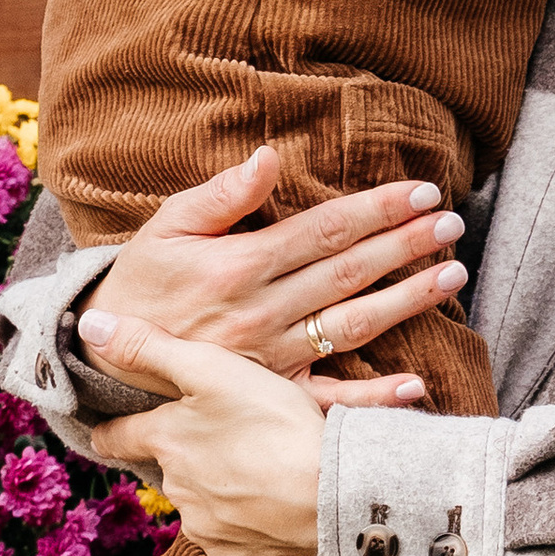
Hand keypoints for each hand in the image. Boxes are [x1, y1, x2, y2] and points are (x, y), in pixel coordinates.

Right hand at [76, 148, 458, 397]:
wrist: (102, 357)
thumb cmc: (142, 281)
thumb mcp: (167, 226)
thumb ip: (221, 195)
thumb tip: (269, 156)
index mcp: (239, 265)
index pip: (324, 230)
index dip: (376, 209)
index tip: (422, 192)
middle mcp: (260, 312)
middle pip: (348, 272)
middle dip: (405, 244)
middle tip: (451, 223)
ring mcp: (269, 358)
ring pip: (351, 327)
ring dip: (407, 302)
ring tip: (452, 275)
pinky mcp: (270, 395)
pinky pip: (327, 399)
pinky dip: (373, 397)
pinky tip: (417, 384)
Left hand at [91, 337, 326, 555]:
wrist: (330, 496)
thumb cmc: (274, 425)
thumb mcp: (212, 369)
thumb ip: (149, 348)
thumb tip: (88, 326)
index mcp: (166, 441)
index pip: (117, 436)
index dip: (111, 431)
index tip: (106, 432)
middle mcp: (176, 487)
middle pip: (169, 469)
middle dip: (187, 457)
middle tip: (224, 442)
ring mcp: (205, 526)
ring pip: (201, 503)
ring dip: (221, 490)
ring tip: (260, 471)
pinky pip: (232, 537)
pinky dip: (247, 523)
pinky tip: (274, 507)